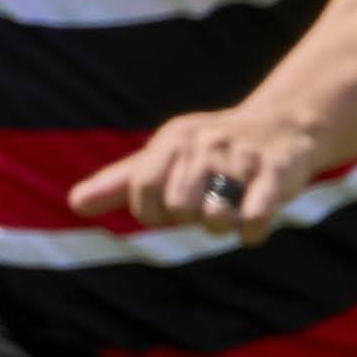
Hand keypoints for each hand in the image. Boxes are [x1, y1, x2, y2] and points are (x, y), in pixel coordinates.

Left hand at [68, 107, 324, 239]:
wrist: (282, 126)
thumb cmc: (209, 151)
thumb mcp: (163, 156)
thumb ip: (119, 182)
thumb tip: (74, 203)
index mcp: (172, 140)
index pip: (142, 190)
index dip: (151, 212)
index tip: (168, 210)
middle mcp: (204, 144)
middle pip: (178, 206)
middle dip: (188, 218)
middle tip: (205, 206)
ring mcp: (241, 158)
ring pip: (214, 216)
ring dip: (220, 225)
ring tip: (230, 211)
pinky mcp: (277, 173)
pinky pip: (255, 218)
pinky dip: (251, 231)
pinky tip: (251, 225)